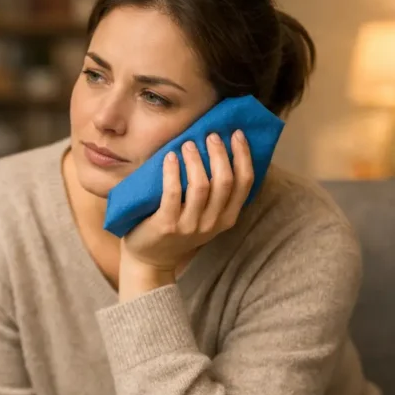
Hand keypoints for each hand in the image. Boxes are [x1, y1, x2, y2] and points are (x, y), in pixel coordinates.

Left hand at [120, 131, 253, 276]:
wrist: (150, 260)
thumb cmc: (176, 229)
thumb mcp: (203, 215)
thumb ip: (214, 193)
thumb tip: (219, 149)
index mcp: (226, 218)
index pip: (245, 183)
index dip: (244, 156)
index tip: (237, 134)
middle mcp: (212, 223)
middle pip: (225, 181)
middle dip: (220, 154)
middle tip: (210, 136)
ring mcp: (189, 226)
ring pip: (201, 185)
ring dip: (195, 160)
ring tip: (188, 144)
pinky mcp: (166, 225)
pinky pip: (173, 193)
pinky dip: (172, 172)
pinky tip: (170, 157)